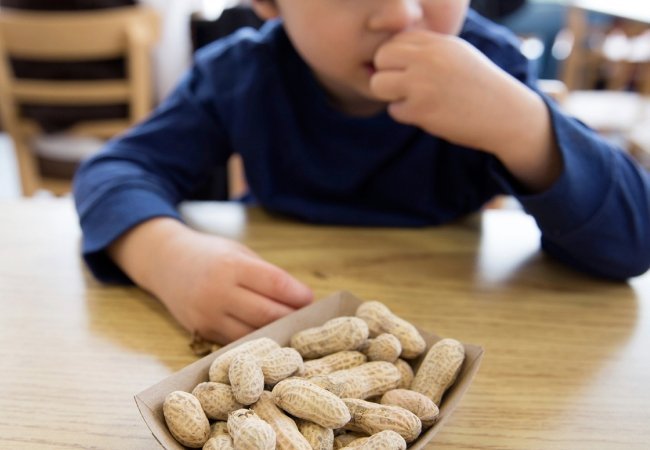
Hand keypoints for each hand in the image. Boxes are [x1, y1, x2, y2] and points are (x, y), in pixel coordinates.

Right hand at [110, 218, 312, 343]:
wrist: (164, 262)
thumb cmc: (209, 254)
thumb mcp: (238, 252)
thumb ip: (266, 274)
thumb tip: (300, 298)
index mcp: (231, 266)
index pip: (274, 284)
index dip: (297, 294)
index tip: (310, 298)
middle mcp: (218, 292)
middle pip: (267, 313)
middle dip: (291, 316)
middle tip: (304, 316)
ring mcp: (208, 315)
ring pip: (253, 333)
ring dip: (274, 331)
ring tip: (288, 326)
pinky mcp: (201, 331)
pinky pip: (235, 341)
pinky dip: (254, 338)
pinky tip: (265, 333)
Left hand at [371, 30, 517, 150]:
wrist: (505, 114)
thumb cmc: (478, 84)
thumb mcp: (455, 54)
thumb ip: (425, 49)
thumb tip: (390, 51)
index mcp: (437, 42)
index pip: (394, 41)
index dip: (396, 58)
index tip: (410, 71)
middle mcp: (428, 58)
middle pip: (381, 58)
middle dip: (387, 73)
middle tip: (404, 87)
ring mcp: (423, 84)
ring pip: (379, 84)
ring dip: (391, 95)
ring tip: (412, 99)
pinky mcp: (421, 110)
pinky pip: (394, 110)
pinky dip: (406, 114)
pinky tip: (428, 113)